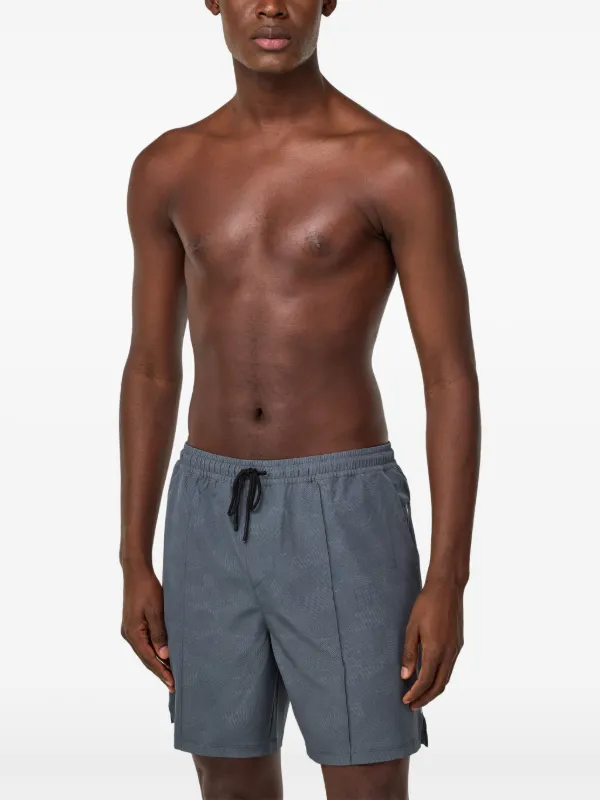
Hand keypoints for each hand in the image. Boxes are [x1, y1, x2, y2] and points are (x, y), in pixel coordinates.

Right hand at [121, 567, 173, 691]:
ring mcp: (129, 630)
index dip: (162, 672)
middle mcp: (128, 635)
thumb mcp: (156, 611)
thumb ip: (159, 634)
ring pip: (144, 652)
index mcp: (133, 633)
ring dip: (157, 663)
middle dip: (160, 671)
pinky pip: (144, 644)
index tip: (172, 683)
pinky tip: (162, 656)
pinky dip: (153, 652)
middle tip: (173, 684)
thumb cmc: (147, 588)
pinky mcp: (133, 625)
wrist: (136, 572)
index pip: (149, 659)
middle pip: (146, 658)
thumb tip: (164, 656)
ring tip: (170, 673)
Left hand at [400, 579, 463, 709]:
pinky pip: (450, 667)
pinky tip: (431, 675)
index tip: (405, 700)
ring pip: (446, 678)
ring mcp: (456, 649)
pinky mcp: (458, 643)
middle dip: (426, 698)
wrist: (447, 588)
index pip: (425, 681)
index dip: (415, 693)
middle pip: (439, 685)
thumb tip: (405, 675)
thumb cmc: (426, 604)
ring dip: (434, 689)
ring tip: (421, 694)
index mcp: (435, 651)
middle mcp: (449, 653)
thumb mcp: (412, 628)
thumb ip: (409, 652)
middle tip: (413, 705)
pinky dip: (440, 677)